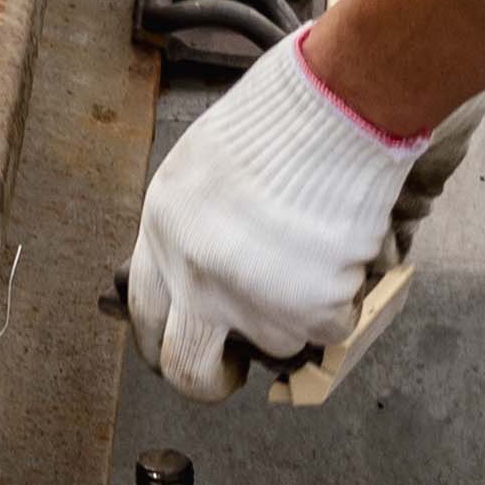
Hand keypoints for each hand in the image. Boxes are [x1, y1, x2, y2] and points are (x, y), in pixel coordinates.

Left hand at [126, 30, 420, 400]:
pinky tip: (338, 252)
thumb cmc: (275, 119)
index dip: (165, 344)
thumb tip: (192, 283)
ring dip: (293, 316)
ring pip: (274, 343)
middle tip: (235, 366)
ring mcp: (252, 298)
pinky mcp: (309, 309)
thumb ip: (187, 231)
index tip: (186, 348)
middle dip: (213, 379)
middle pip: (189, 370)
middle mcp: (196, 275)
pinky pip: (329, 331)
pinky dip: (340, 303)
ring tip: (307, 257)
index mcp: (161, 232)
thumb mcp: (197, 169)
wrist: (336, 105)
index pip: (144, 318)